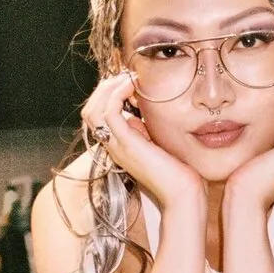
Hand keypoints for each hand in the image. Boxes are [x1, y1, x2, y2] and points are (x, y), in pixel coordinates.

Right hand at [81, 71, 204, 208]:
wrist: (183, 195)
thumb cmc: (178, 173)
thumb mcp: (157, 145)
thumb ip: (145, 131)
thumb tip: (138, 114)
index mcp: (120, 146)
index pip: (98, 115)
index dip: (109, 95)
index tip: (131, 84)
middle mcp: (114, 146)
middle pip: (90, 111)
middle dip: (105, 88)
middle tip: (127, 78)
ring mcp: (118, 146)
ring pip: (93, 110)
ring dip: (109, 88)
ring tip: (129, 79)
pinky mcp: (127, 144)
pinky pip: (109, 112)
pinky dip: (117, 93)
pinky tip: (133, 86)